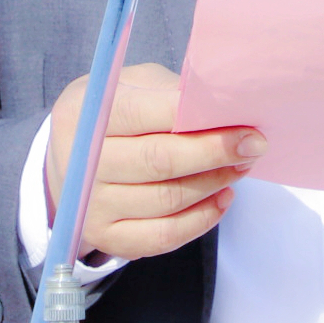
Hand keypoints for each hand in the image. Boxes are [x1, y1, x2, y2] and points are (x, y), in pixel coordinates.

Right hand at [46, 63, 265, 260]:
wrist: (69, 160)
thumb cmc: (114, 113)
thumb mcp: (132, 86)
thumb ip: (168, 92)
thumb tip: (220, 104)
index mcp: (87, 113)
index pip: (148, 114)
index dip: (199, 119)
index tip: (244, 121)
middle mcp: (84, 163)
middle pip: (160, 161)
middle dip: (215, 153)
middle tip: (254, 145)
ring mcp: (92, 205)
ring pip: (168, 200)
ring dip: (214, 182)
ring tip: (241, 166)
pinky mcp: (107, 237)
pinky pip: (163, 236)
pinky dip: (201, 219)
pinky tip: (223, 197)